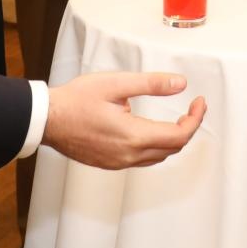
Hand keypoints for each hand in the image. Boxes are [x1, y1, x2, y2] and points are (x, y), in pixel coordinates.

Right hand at [42, 71, 205, 169]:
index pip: (179, 136)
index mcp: (133, 136)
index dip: (195, 119)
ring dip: (172, 139)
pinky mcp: (109, 163)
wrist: (47, 120)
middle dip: (187, 127)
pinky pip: (142, 159)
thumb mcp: (116, 84)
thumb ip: (151, 84)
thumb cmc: (76, 100)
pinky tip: (152, 130)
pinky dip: (156, 146)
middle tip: (191, 107)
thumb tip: (180, 84)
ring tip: (177, 117)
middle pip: (172, 148)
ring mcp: (118, 163)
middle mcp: (128, 155)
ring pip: (158, 156)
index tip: (199, 102)